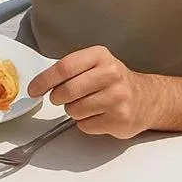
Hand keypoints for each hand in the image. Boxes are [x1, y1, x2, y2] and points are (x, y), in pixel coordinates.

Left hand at [27, 45, 159, 138]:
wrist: (148, 98)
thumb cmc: (112, 80)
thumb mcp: (94, 64)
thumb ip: (70, 69)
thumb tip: (39, 84)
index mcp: (100, 56)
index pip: (64, 68)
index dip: (44, 80)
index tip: (33, 90)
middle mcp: (111, 74)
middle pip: (67, 91)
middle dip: (58, 98)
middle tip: (63, 98)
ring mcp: (118, 98)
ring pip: (75, 110)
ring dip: (73, 111)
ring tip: (87, 105)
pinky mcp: (121, 120)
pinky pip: (86, 126)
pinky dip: (85, 123)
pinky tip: (98, 115)